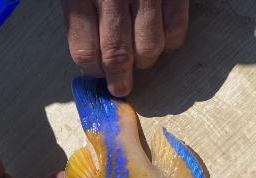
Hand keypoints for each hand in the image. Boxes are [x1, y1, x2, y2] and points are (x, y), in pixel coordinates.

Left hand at [62, 0, 188, 95]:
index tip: (98, 76)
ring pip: (149, 47)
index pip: (85, 50)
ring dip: (145, 61)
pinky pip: (176, 27)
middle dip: (120, 79)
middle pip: (117, 55)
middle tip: (121, 87)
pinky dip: (171, 41)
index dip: (92, 71)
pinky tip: (163, 39)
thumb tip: (89, 56)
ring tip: (141, 59)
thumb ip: (78, 12)